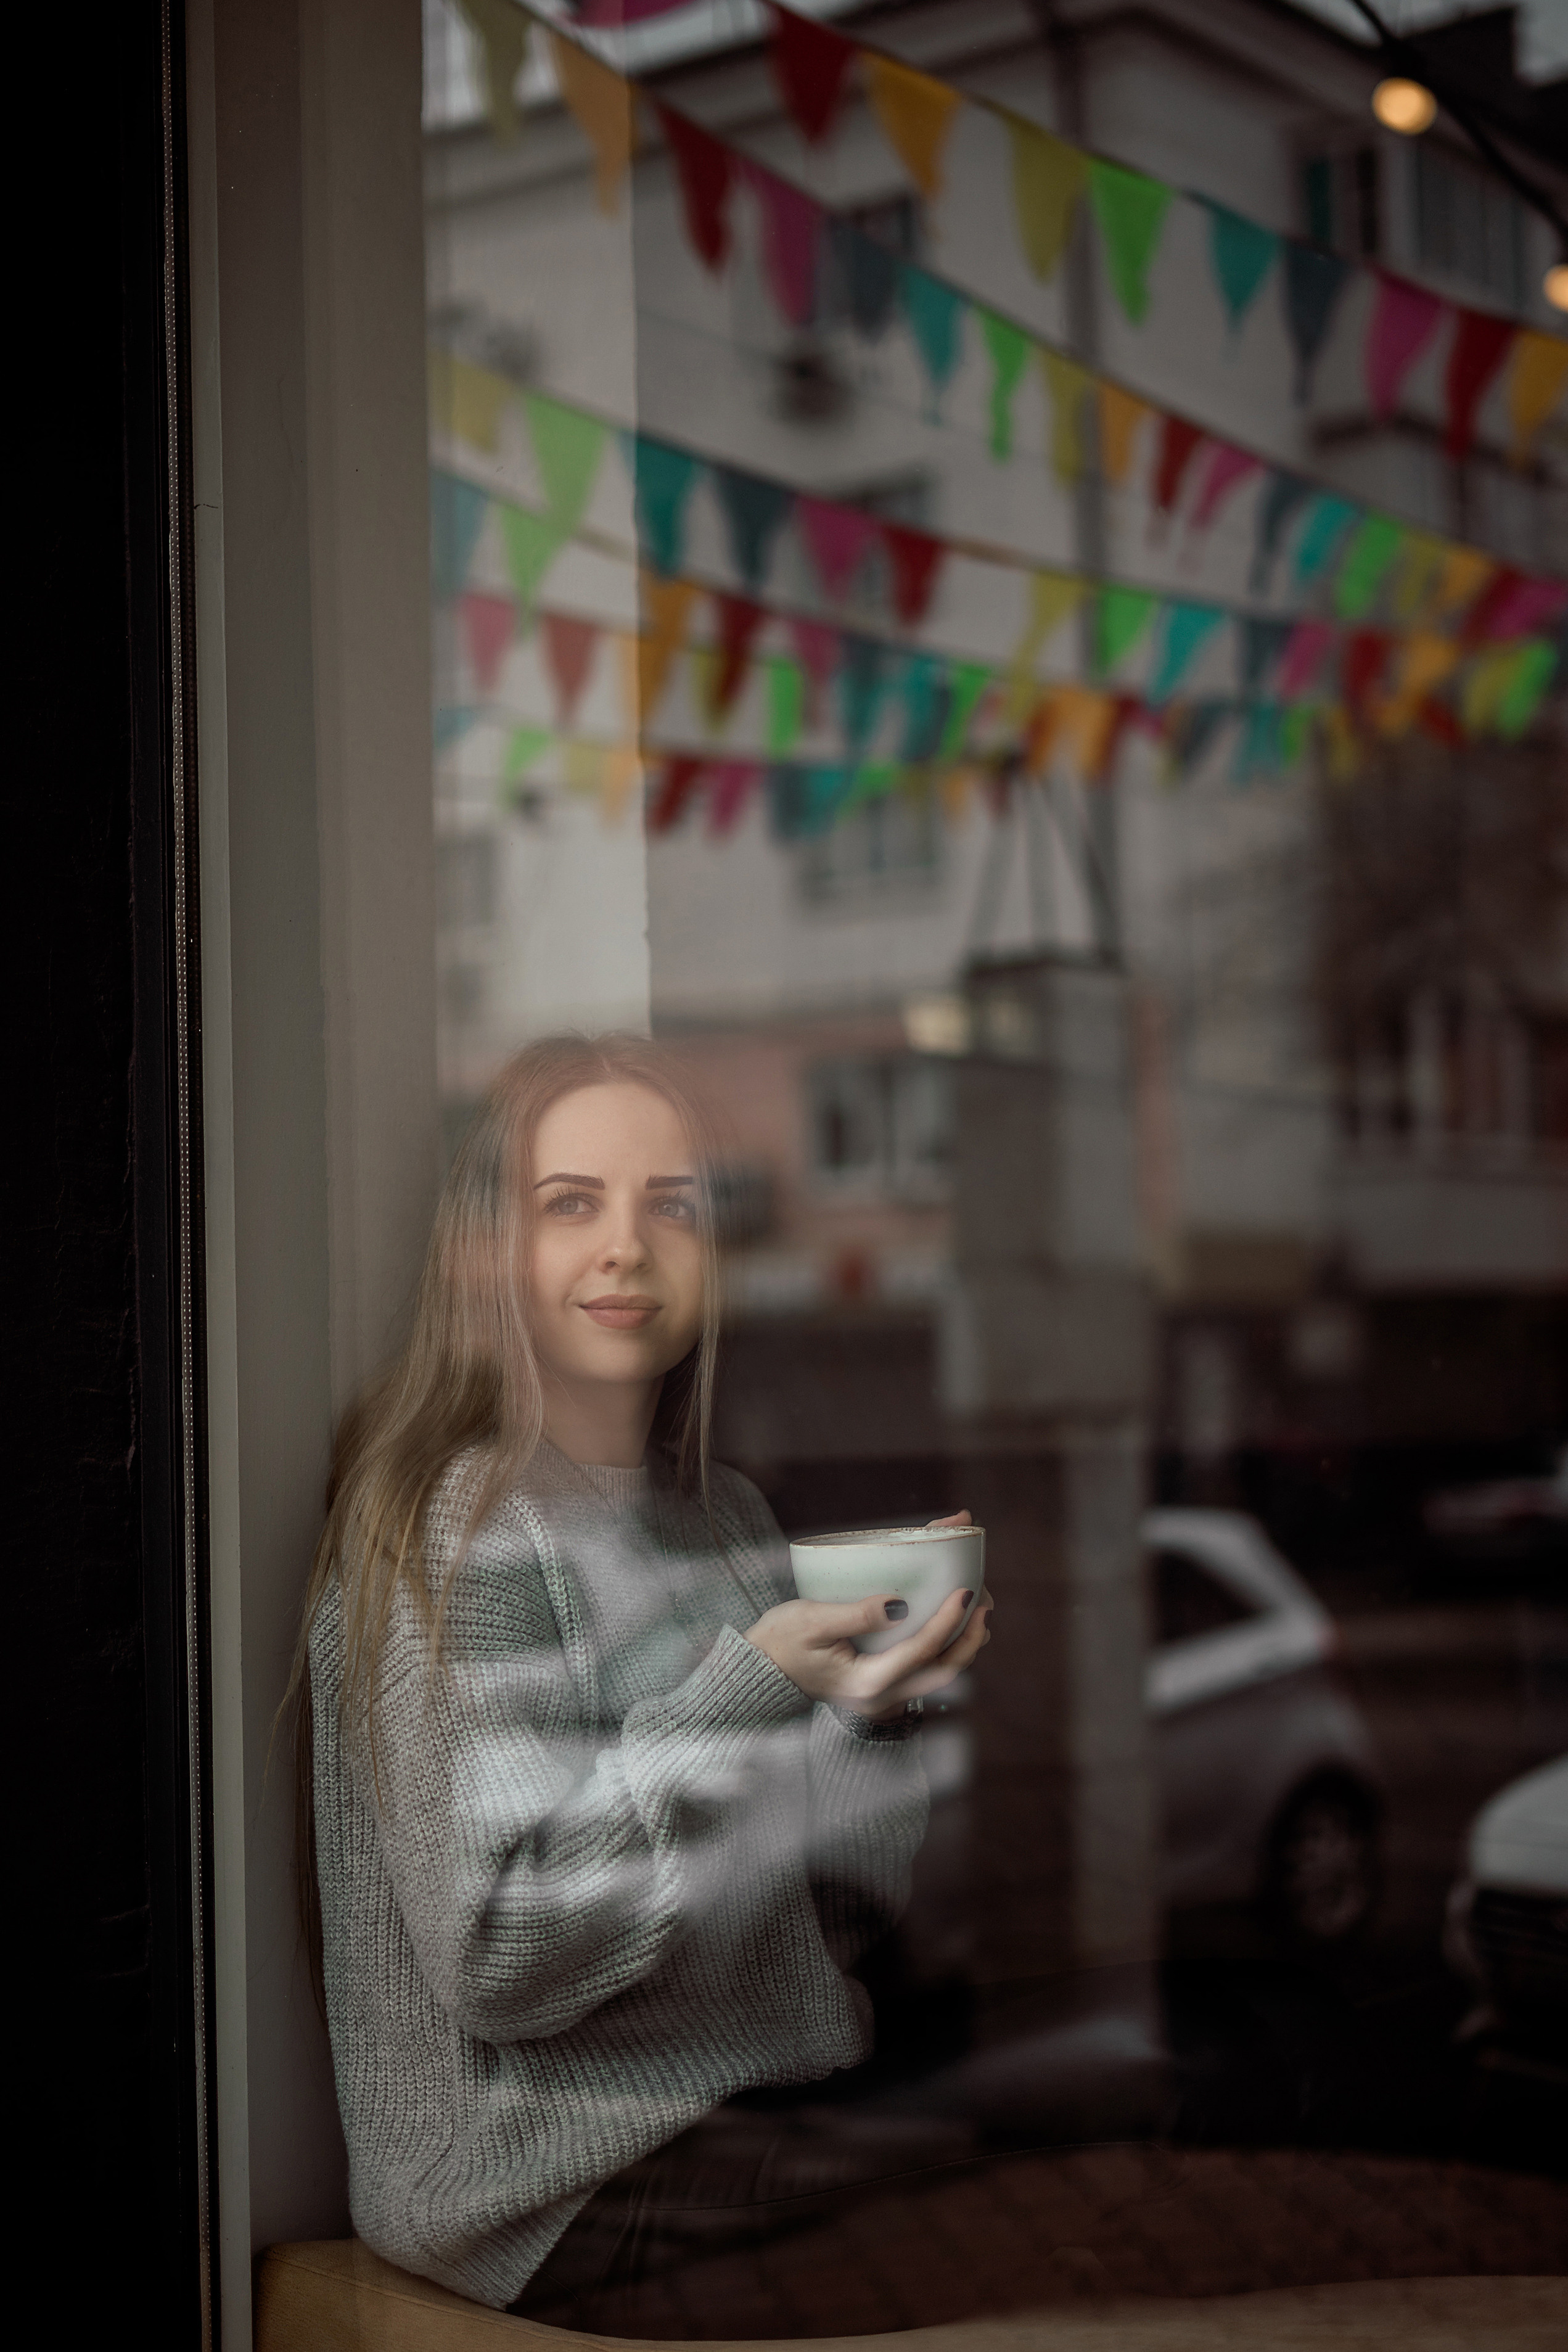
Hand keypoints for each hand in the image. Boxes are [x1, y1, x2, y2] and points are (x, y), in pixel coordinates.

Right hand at [745, 1581, 992, 1720]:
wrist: (758, 1670)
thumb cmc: (779, 1641)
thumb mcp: (811, 1620)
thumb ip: (856, 1614)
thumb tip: (898, 1603)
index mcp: (866, 1684)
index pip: (921, 1651)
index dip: (947, 1620)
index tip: (965, 1590)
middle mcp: (880, 1697)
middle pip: (943, 1672)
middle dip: (970, 1637)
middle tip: (984, 1600)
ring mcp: (882, 1695)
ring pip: (938, 1674)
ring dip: (962, 1643)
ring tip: (977, 1608)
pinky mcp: (880, 1685)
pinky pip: (923, 1669)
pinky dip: (943, 1645)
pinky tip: (949, 1621)